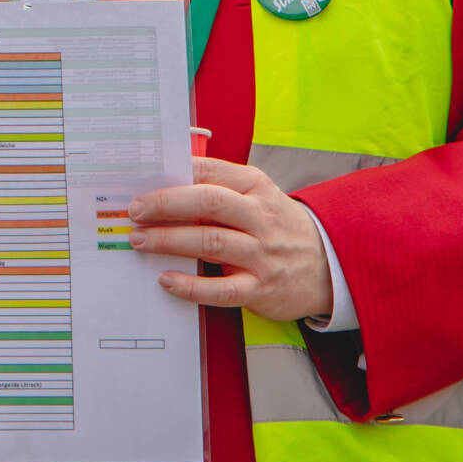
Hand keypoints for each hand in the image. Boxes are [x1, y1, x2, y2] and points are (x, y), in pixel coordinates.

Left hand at [127, 157, 330, 321]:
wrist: (327, 265)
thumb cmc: (276, 226)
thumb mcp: (257, 195)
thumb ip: (218, 186)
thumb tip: (165, 179)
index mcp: (256, 187)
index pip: (210, 172)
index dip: (173, 176)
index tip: (142, 183)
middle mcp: (260, 218)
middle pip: (209, 204)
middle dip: (166, 205)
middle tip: (135, 211)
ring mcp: (262, 254)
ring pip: (210, 242)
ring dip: (169, 241)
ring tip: (140, 241)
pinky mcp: (261, 288)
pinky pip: (222, 288)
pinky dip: (191, 286)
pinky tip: (166, 280)